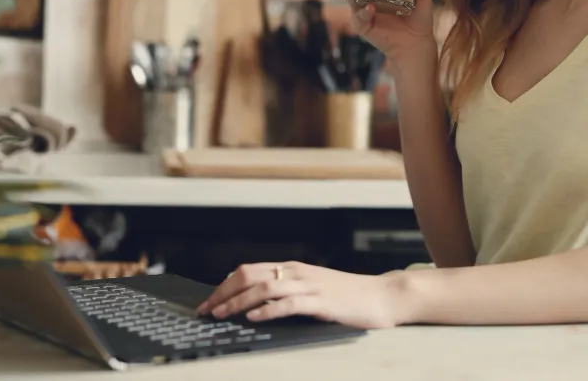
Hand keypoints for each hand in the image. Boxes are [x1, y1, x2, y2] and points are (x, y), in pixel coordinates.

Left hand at [196, 261, 403, 329]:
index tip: (207, 302)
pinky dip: (268, 310)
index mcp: (292, 268)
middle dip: (223, 293)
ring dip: (238, 301)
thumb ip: (286, 293)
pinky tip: (254, 318)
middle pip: (249, 275)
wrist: (382, 296)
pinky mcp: (322, 302)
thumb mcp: (311, 290)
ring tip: (221, 314)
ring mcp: (309, 285)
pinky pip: (289, 303)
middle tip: (205, 310)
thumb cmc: (347, 296)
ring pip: (264, 287)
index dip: (224, 286)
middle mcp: (297, 272)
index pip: (248, 270)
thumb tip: (253, 303)